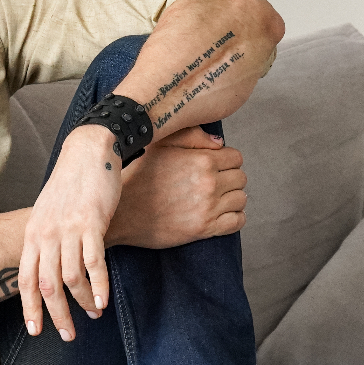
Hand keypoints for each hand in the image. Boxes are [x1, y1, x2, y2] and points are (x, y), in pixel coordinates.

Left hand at [19, 124, 119, 341]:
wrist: (87, 152)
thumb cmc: (70, 184)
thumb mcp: (47, 212)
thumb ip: (46, 240)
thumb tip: (48, 270)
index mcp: (33, 233)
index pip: (25, 279)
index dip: (30, 308)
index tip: (36, 331)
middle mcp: (46, 234)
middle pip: (46, 285)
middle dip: (57, 315)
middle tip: (68, 335)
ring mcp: (68, 229)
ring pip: (71, 279)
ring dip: (82, 303)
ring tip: (93, 315)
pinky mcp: (91, 223)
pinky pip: (94, 263)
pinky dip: (99, 286)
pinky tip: (104, 301)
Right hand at [107, 127, 247, 248]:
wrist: (123, 212)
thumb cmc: (138, 176)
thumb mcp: (160, 145)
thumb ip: (191, 136)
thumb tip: (219, 143)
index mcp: (202, 159)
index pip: (236, 157)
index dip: (225, 160)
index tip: (213, 166)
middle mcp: (209, 183)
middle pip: (240, 178)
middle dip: (229, 178)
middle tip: (211, 183)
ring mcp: (209, 207)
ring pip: (240, 200)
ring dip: (230, 198)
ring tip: (214, 198)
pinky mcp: (205, 229)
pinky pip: (237, 222)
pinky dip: (233, 218)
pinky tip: (219, 214)